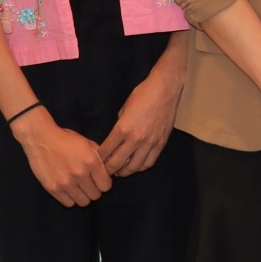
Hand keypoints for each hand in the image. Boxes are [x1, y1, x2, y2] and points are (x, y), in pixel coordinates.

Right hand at [15, 108, 114, 205]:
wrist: (41, 138)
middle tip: (88, 183)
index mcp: (91, 162)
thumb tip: (109, 171)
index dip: (104, 183)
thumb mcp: (88, 143)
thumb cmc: (66, 139)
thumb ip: (100, 157)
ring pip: (83, 202)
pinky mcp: (53, 189)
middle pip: (96, 195)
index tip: (99, 180)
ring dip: (83, 196)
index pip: (106, 186)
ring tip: (78, 187)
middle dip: (94, 190)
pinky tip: (68, 190)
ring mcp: (66, 183)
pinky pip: (69, 204)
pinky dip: (71, 198)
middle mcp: (80, 174)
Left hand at [99, 60, 182, 177]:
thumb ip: (119, 126)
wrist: (165, 90)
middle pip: (117, 163)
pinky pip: (149, 162)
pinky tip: (136, 165)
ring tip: (120, 170)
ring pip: (134, 167)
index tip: (95, 161)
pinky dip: (140, 167)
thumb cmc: (142, 95)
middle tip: (104, 171)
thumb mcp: (123, 109)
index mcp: (122, 129)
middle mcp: (135, 139)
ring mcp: (150, 143)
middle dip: (108, 169)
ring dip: (125, 171)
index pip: (106, 151)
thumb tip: (117, 138)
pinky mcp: (161, 144)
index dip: (99, 158)